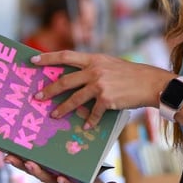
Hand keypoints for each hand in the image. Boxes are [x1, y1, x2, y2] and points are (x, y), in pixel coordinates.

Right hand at [4, 155, 125, 182]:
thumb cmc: (82, 174)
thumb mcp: (72, 158)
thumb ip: (63, 146)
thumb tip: (56, 121)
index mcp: (50, 169)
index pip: (30, 162)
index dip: (17, 157)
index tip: (4, 149)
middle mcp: (53, 177)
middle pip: (34, 170)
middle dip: (20, 164)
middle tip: (8, 157)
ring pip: (48, 178)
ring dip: (38, 172)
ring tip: (29, 164)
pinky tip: (60, 178)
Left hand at [30, 51, 173, 128]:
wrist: (150, 82)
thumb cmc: (130, 74)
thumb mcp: (109, 63)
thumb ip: (93, 67)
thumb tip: (76, 76)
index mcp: (93, 59)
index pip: (65, 56)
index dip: (47, 58)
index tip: (32, 61)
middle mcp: (94, 70)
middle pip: (65, 80)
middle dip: (49, 90)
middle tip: (37, 97)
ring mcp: (100, 84)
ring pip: (75, 99)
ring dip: (62, 109)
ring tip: (53, 115)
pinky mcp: (107, 99)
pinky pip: (93, 113)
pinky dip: (89, 121)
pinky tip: (85, 126)